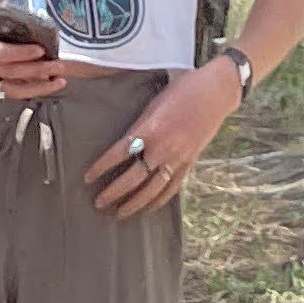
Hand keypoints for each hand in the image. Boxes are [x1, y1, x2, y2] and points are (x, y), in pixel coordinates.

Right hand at [0, 0, 69, 101]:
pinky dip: (27, 90)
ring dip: (36, 87)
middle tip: (60, 66)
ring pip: (11, 88)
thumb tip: (8, 8)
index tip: (41, 50)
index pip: (2, 54)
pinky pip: (8, 90)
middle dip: (37, 71)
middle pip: (11, 73)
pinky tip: (43, 87)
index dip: (22, 54)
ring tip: (58, 82)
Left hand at [88, 57, 237, 216]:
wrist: (216, 92)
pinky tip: (147, 209)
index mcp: (151, 129)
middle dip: (113, 192)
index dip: (101, 167)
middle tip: (98, 203)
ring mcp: (178, 159)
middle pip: (133, 178)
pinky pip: (171, 189)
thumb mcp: (156, 102)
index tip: (87, 178)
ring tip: (119, 213)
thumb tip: (125, 144)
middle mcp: (163, 148)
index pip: (119, 153)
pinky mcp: (190, 164)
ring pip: (151, 190)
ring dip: (133, 204)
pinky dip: (158, 201)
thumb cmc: (184, 89)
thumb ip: (141, 125)